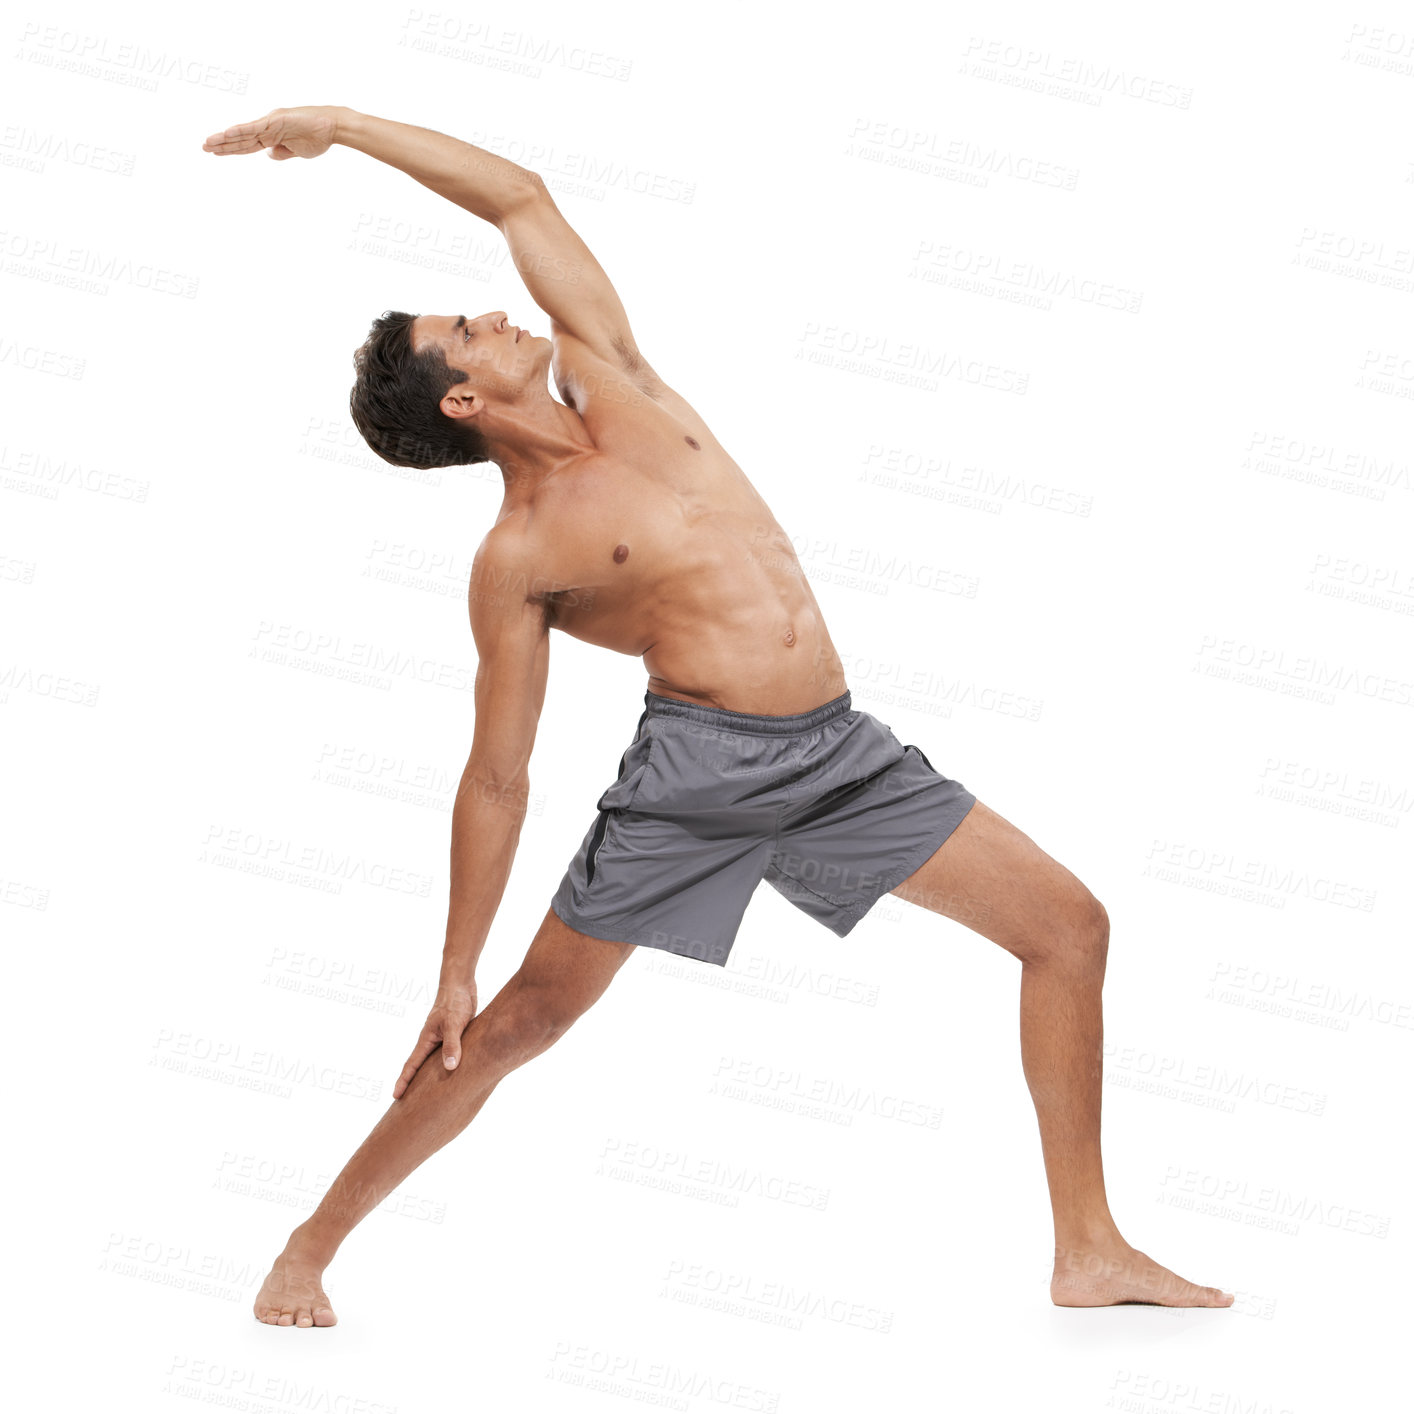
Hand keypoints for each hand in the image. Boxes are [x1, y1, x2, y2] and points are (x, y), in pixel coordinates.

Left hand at [201, 105, 344, 160]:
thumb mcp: (298, 151)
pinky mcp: (275, 121)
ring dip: (225, 138)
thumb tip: (268, 155)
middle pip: (241, 138)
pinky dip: (239, 131)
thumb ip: (282, 152)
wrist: (333, 127)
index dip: (232, 149)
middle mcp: (268, 127)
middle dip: (222, 144)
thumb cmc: (319, 137)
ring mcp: (270, 123)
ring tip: (208, 143)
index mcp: (272, 135)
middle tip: (204, 146)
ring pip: (243, 133)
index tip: (216, 152)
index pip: (247, 144)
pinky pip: (253, 128)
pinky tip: (225, 134)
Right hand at [393, 981, 477, 1099]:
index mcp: (426, 1040)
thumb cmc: (455, 1002)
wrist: (461, 984)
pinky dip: (446, 1065)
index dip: (404, 1081)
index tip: (395, 1097)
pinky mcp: (453, 1035)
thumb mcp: (454, 1024)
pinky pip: (447, 1054)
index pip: (412, 1065)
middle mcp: (431, 1041)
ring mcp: (441, 1038)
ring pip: (433, 1062)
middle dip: (412, 1083)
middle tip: (406, 1102)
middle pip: (418, 1066)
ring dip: (429, 1076)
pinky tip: (451, 1072)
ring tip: (428, 1093)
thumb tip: (449, 1067)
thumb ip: (452, 1044)